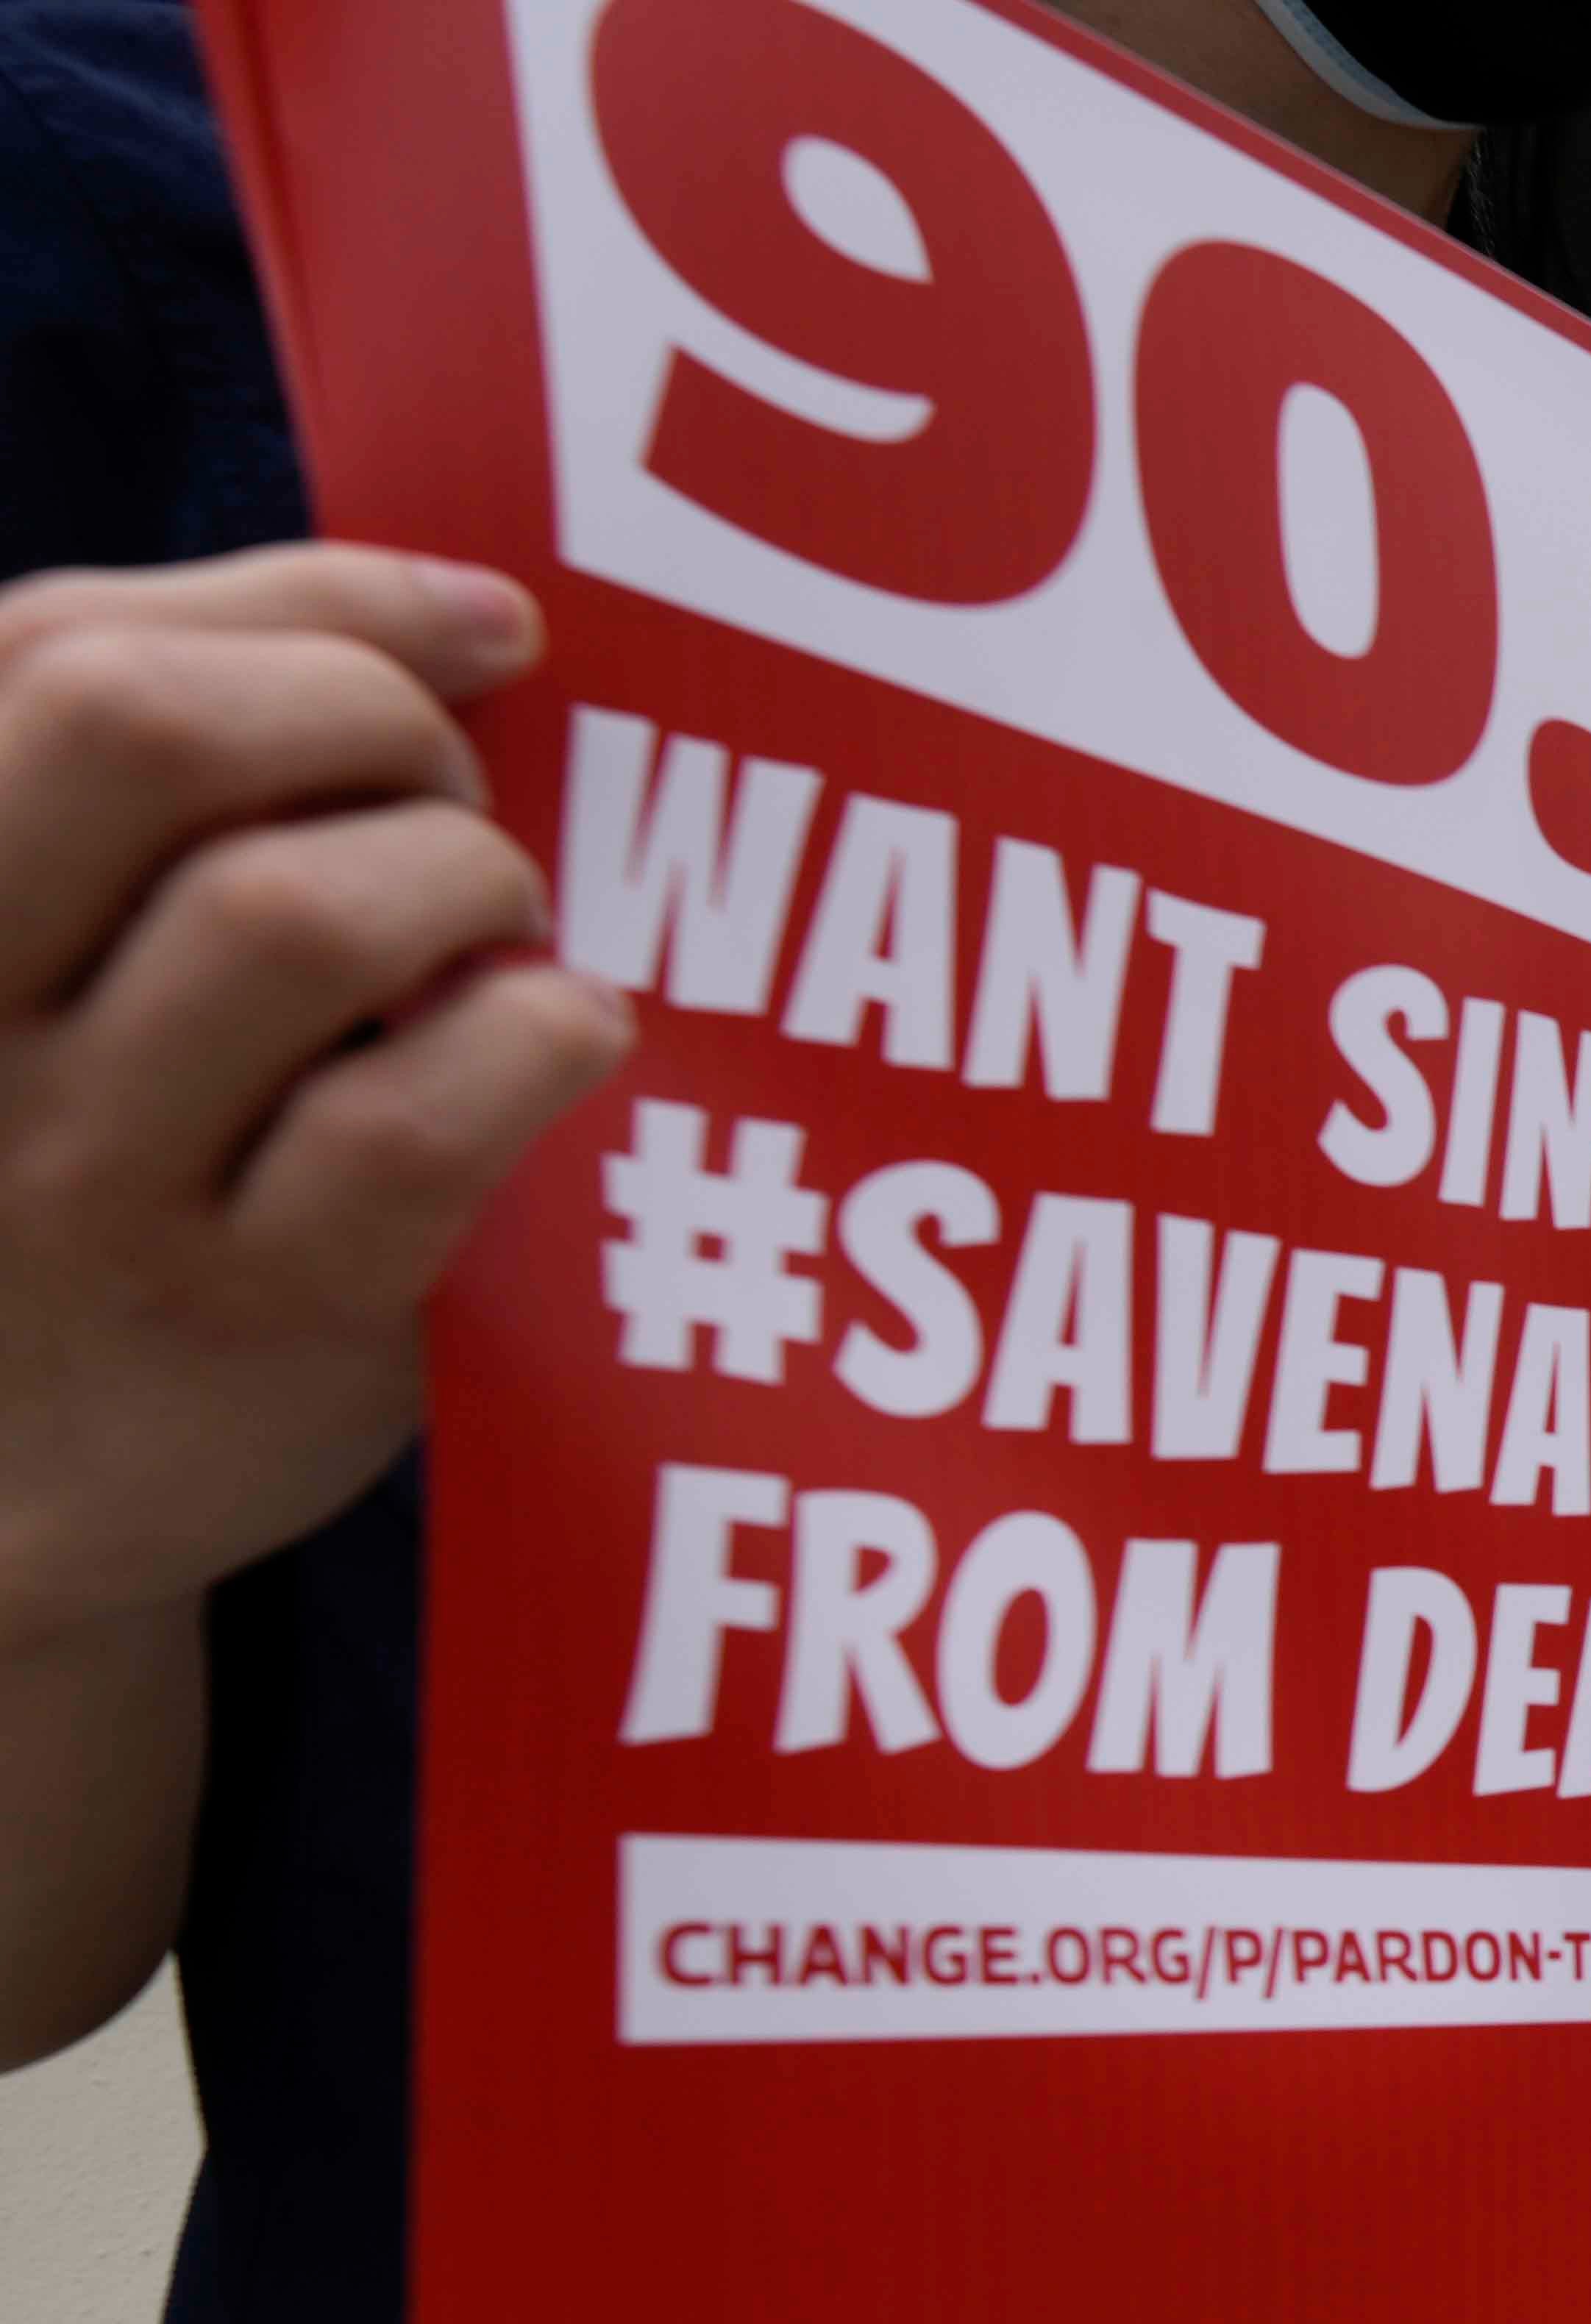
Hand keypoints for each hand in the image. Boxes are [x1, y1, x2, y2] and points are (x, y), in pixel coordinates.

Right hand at [0, 547, 625, 1655]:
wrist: (12, 1476)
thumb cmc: (90, 1142)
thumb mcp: (67, 937)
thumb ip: (195, 748)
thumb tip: (472, 612)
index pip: (62, 646)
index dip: (312, 600)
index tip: (475, 630)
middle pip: (137, 731)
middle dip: (362, 716)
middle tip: (451, 799)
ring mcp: (88, 1172)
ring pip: (290, 915)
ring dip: (462, 884)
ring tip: (499, 937)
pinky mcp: (249, 1310)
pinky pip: (409, 1126)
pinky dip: (533, 1044)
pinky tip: (555, 1045)